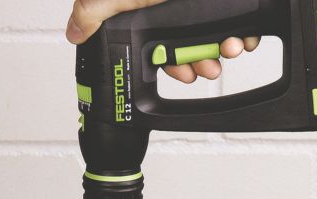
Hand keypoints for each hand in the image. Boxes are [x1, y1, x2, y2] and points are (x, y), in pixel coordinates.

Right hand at [65, 0, 259, 82]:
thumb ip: (91, 11)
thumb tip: (74, 32)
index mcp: (150, 14)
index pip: (162, 51)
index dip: (174, 67)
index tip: (184, 74)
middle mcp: (175, 10)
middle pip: (191, 48)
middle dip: (201, 62)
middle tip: (207, 66)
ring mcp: (200, 6)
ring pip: (215, 38)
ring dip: (223, 49)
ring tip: (228, 47)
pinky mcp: (222, 2)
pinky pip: (237, 22)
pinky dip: (242, 33)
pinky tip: (241, 36)